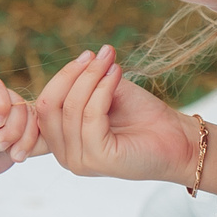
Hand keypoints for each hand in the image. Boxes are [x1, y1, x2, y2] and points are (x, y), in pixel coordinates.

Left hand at [0, 76, 41, 181]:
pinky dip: (34, 146)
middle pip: (18, 105)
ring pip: (33, 120)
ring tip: (14, 156)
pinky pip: (39, 133)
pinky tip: (21, 156)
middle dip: (13, 129)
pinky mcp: (24, 133)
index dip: (0, 103)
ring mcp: (13, 118)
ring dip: (26, 140)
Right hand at [34, 45, 202, 184]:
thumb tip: (74, 65)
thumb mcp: (102, 93)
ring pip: (70, 109)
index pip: (41, 107)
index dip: (59, 78)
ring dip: (91, 77)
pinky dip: (102, 90)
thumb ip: (80, 85)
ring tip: (110, 61)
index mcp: (61, 141)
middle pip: (49, 107)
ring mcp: (79, 160)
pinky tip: (116, 75)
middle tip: (98, 55)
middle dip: (73, 74)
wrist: (175, 137)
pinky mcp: (98, 159)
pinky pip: (91, 116)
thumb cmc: (140, 115)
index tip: (85, 56)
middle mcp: (65, 155)